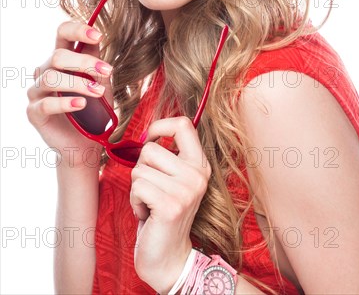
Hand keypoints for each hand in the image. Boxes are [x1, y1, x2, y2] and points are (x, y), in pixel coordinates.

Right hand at [26, 20, 112, 167]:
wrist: (86, 143)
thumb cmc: (94, 110)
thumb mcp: (100, 83)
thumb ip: (96, 64)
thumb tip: (97, 40)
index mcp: (61, 59)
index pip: (62, 33)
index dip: (78, 30)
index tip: (98, 35)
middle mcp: (45, 71)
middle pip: (57, 56)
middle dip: (84, 62)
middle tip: (107, 71)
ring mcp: (37, 91)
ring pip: (51, 78)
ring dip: (78, 83)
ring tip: (98, 92)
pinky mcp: (34, 112)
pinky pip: (46, 104)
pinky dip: (66, 103)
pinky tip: (82, 104)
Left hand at [130, 116, 211, 292]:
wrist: (169, 257)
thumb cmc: (162, 214)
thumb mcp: (173, 180)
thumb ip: (167, 157)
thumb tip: (145, 133)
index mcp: (200, 164)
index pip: (184, 125)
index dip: (160, 126)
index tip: (149, 138)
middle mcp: (197, 175)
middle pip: (150, 148)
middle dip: (141, 168)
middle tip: (152, 190)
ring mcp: (186, 190)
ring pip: (139, 168)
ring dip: (137, 188)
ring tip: (150, 203)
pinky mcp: (170, 205)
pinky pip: (137, 186)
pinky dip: (135, 201)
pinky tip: (147, 214)